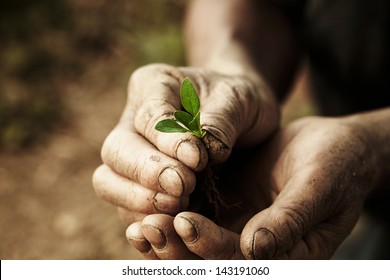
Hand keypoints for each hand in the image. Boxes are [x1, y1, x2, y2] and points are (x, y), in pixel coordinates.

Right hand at [92, 63, 278, 225]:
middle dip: (148, 174)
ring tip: (179, 205)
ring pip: (108, 182)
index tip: (198, 160)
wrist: (240, 118)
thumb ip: (223, 120)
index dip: (168, 141)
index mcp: (155, 84)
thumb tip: (207, 151)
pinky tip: (172, 223)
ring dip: (139, 200)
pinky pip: (126, 207)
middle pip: (115, 151)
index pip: (149, 115)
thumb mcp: (241, 98)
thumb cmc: (238, 102)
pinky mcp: (139, 184)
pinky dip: (145, 218)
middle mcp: (134, 120)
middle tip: (183, 188)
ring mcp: (132, 154)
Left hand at [125, 116, 376, 258]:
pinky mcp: (226, 204)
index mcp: (285, 253)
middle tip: (148, 228)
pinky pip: (195, 212)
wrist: (333, 146)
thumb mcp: (319, 189)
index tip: (184, 222)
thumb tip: (256, 251)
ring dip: (168, 232)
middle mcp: (256, 246)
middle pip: (210, 257)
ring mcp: (238, 226)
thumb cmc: (336, 165)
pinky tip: (150, 200)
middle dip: (177, 246)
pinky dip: (172, 210)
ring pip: (196, 239)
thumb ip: (289, 220)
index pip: (241, 260)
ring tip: (140, 222)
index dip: (211, 246)